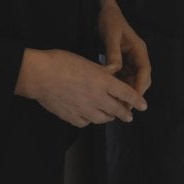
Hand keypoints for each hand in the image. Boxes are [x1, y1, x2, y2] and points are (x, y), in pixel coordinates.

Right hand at [15, 48, 147, 127]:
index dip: (137, 101)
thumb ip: (102, 70)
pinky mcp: (72, 117)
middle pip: (117, 110)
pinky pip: (86, 122)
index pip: (127, 93)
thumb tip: (113, 73)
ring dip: (109, 117)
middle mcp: (96, 97)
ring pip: (103, 119)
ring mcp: (84, 109)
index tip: (143, 106)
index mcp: (102, 81)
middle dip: (126, 114)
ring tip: (110, 116)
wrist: (39, 76)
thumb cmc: (61, 62)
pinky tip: (89, 117)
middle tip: (129, 116)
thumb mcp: (87, 61)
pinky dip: (90, 120)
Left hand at [98, 0, 151, 95]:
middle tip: (124, 106)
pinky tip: (111, 91)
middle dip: (134, 92)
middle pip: (141, 78)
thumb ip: (113, 53)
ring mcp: (131, 58)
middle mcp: (138, 56)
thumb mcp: (111, 36)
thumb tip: (113, 70)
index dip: (140, 87)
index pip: (144, 72)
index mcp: (139, 49)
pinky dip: (119, 84)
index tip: (134, 100)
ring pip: (133, 79)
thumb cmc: (110, 20)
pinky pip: (124, 76)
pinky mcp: (124, 60)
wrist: (106, 10)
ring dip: (126, 90)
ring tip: (117, 102)